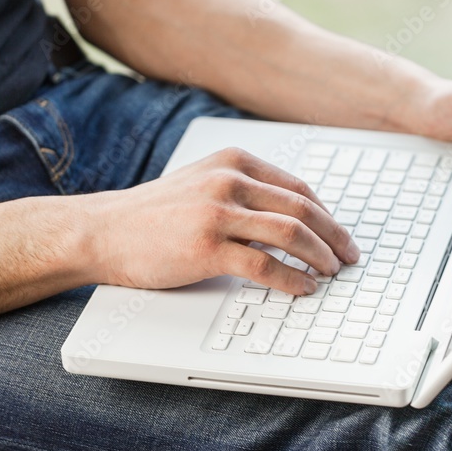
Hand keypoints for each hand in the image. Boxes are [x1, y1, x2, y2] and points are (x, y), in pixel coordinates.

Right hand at [82, 148, 358, 294]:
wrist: (102, 230)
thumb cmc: (154, 214)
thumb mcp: (203, 183)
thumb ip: (244, 190)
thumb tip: (294, 218)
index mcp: (234, 161)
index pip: (298, 188)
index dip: (327, 215)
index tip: (340, 235)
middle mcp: (229, 180)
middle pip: (303, 209)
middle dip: (334, 236)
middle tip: (349, 257)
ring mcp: (218, 212)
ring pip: (291, 233)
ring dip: (320, 257)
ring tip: (331, 273)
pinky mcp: (206, 246)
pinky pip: (264, 265)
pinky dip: (291, 279)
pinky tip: (303, 288)